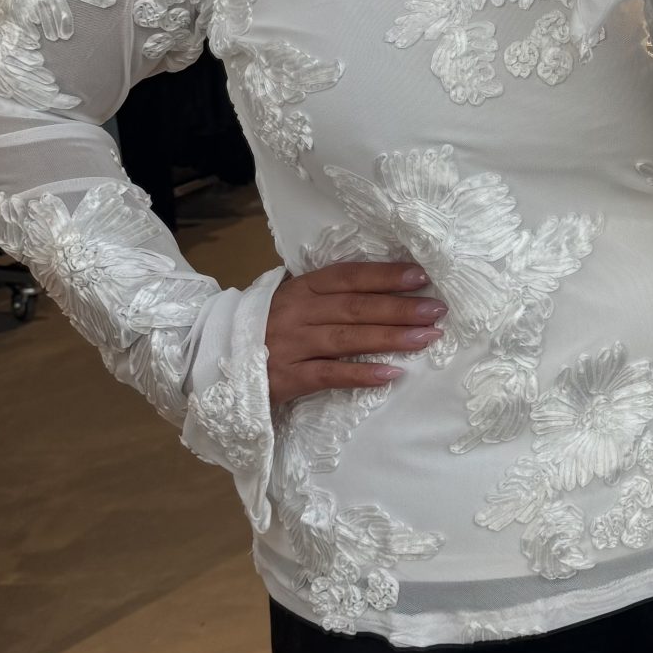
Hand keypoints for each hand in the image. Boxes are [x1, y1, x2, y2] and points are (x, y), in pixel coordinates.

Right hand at [266, 259, 446, 404]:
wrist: (216, 358)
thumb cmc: (266, 328)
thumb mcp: (292, 302)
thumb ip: (328, 296)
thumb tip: (384, 289)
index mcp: (301, 290)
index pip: (349, 277)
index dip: (385, 276)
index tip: (420, 277)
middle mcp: (297, 312)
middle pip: (355, 307)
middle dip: (400, 308)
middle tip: (436, 310)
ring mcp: (291, 345)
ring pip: (347, 338)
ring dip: (390, 338)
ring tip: (426, 338)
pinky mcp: (287, 377)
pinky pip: (329, 375)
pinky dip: (361, 374)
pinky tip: (391, 374)